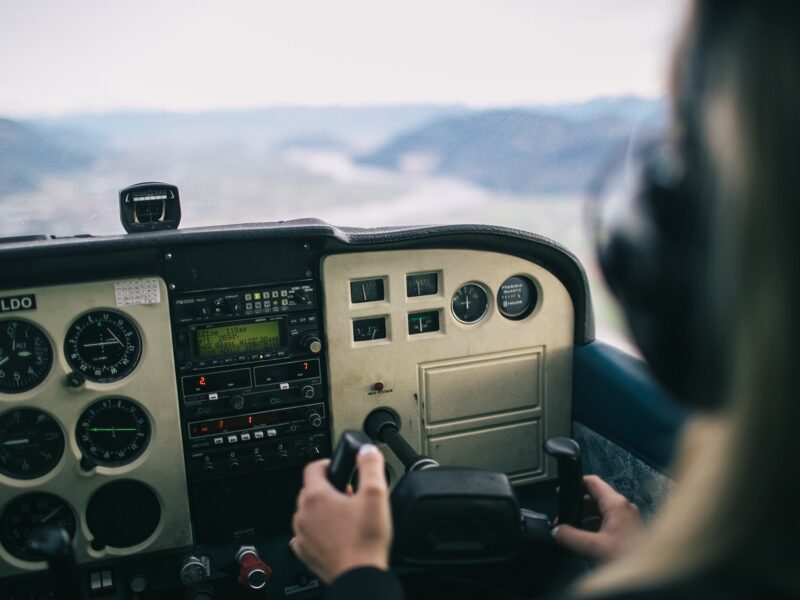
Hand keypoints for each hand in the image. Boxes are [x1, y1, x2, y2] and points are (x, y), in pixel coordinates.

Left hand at [291, 444, 391, 582]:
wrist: (360, 576)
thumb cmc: (365, 540)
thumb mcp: (375, 494)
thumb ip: (371, 466)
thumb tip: (367, 451)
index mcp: (316, 496)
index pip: (313, 468)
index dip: (328, 463)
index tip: (337, 467)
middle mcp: (303, 514)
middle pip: (311, 490)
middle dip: (330, 488)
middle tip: (350, 495)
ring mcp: (302, 534)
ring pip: (309, 512)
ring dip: (324, 510)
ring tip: (346, 516)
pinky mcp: (305, 551)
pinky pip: (307, 533)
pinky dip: (318, 530)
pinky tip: (335, 534)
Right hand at [552, 475, 643, 561]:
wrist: (650, 576)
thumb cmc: (627, 558)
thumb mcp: (593, 547)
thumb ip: (570, 537)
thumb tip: (556, 531)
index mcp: (616, 504)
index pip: (592, 482)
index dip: (575, 483)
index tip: (562, 491)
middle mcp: (623, 508)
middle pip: (595, 497)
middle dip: (577, 506)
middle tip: (563, 516)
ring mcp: (628, 518)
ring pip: (601, 511)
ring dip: (585, 518)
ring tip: (572, 530)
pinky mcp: (630, 530)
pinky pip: (608, 522)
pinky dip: (595, 527)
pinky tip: (587, 541)